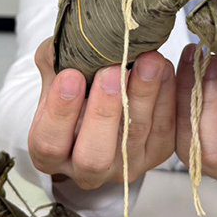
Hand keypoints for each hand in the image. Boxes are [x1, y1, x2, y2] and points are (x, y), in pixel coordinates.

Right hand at [27, 38, 176, 189]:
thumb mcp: (56, 74)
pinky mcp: (155, 154)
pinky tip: (165, 68)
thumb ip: (54, 61)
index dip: (60, 112)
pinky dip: (167, 97)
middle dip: (104, 113)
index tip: (71, 75)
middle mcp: (86, 170)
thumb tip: (62, 46)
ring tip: (148, 61)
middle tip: (112, 72)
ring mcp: (123, 166)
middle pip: (93, 157)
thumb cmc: (76, 87)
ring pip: (135, 138)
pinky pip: (164, 130)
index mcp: (51, 153)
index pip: (49, 143)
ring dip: (143, 97)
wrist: (108, 94)